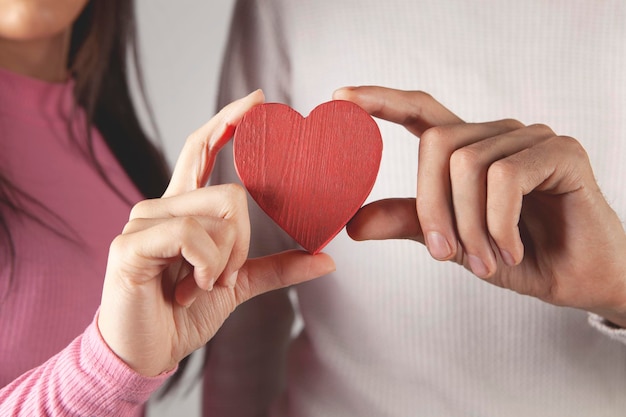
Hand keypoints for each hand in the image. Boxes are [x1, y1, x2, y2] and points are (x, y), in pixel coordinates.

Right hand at [97, 90, 334, 375]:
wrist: (146, 352)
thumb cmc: (183, 312)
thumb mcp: (238, 285)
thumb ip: (276, 267)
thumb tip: (326, 258)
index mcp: (183, 209)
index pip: (202, 148)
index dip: (227, 121)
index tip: (258, 99)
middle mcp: (160, 206)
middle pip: (230, 192)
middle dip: (244, 242)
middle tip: (226, 276)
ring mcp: (142, 222)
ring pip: (218, 214)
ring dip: (225, 260)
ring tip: (203, 285)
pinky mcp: (130, 244)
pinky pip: (192, 234)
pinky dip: (206, 265)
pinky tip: (192, 286)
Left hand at [334, 86, 625, 325]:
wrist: (580, 279)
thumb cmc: (518, 255)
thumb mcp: (455, 241)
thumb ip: (410, 223)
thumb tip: (354, 223)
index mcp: (468, 149)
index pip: (419, 111)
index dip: (380, 100)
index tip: (339, 98)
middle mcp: (497, 134)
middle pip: (437, 145)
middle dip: (432, 207)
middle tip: (446, 254)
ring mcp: (531, 138)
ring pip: (469, 165)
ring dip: (470, 226)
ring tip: (486, 259)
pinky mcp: (561, 151)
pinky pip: (505, 178)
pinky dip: (499, 224)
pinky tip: (512, 250)